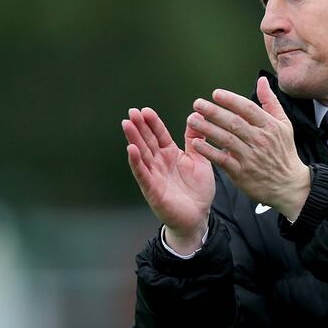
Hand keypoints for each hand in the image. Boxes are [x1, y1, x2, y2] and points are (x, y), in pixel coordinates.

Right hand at [122, 107, 213, 251]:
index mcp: (171, 154)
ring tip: (127, 124)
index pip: (159, 135)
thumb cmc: (197, 190)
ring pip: (142, 154)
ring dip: (134, 139)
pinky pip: (143, 174)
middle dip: (139, 126)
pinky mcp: (152, 189)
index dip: (153, 123)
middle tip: (132, 111)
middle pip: (147, 141)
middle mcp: (160, 163)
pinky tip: (130, 149)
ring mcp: (154, 175)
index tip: (145, 110)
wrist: (198, 216)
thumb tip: (197, 117)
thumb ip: (196, 140)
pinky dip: (136, 162)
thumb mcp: (200, 160)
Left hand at [187, 77, 310, 219]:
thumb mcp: (284, 125)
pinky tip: (197, 143)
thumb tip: (262, 80)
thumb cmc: (284, 153)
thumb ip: (270, 102)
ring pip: (226, 139)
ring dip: (207, 128)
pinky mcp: (242, 173)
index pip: (248, 108)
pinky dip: (209, 151)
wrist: (289, 185)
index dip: (231, 100)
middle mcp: (260, 140)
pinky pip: (222, 159)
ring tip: (193, 120)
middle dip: (214, 112)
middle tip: (198, 104)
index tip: (216, 94)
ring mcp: (250, 157)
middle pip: (234, 122)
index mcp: (270, 127)